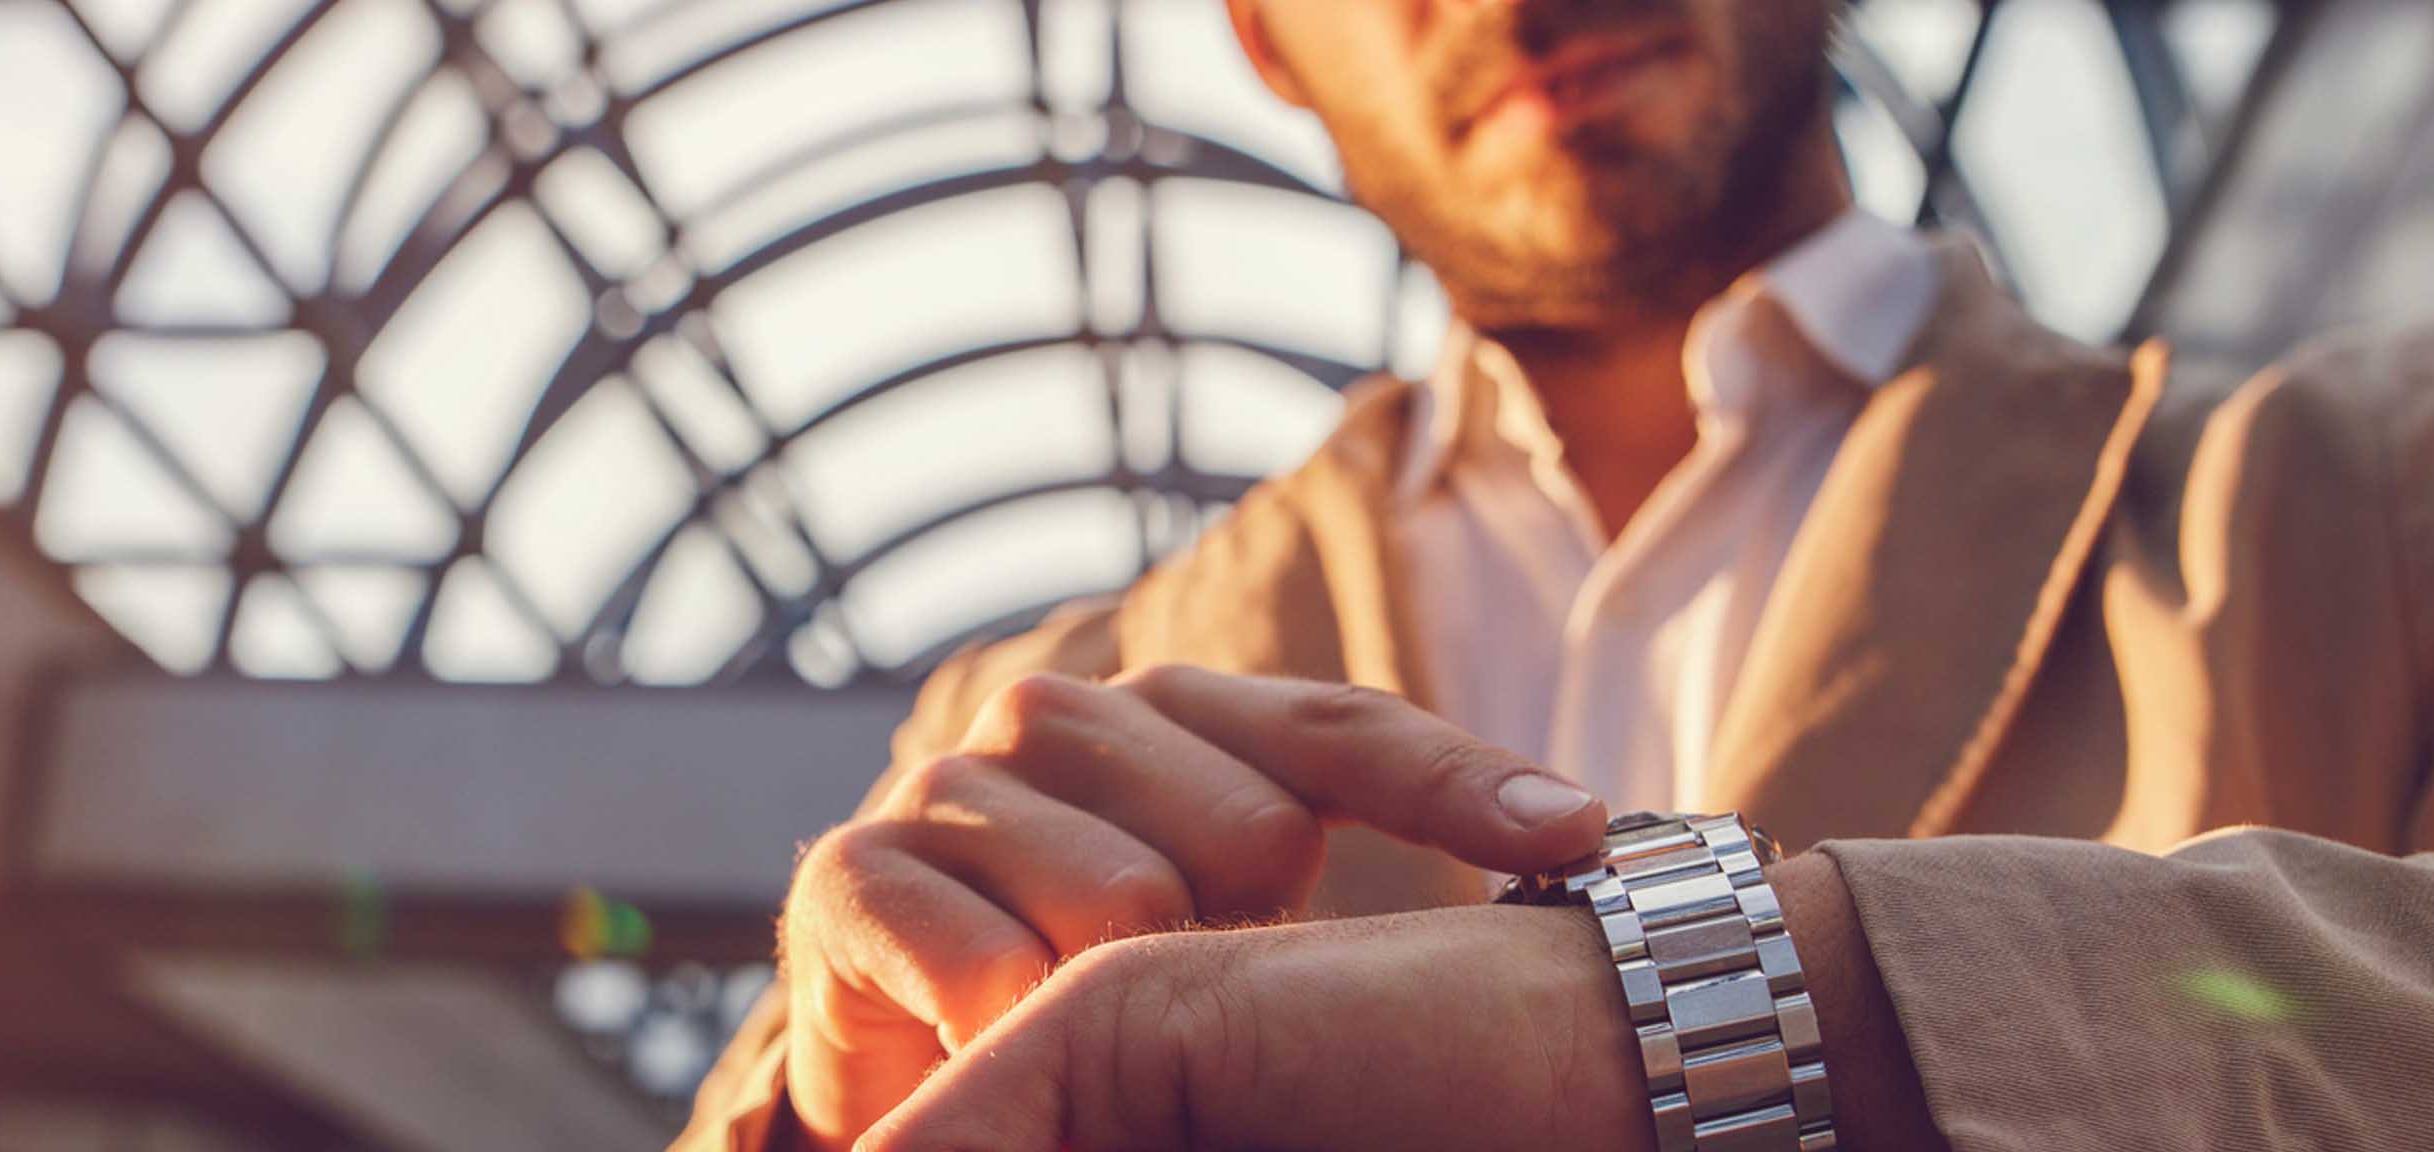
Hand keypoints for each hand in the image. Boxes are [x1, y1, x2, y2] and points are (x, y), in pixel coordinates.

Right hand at [782, 668, 1610, 1145]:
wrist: (899, 1070)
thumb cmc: (1096, 990)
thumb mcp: (1242, 921)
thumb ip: (1356, 867)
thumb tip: (1581, 837)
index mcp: (1177, 714)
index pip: (1342, 729)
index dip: (1461, 782)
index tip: (1579, 836)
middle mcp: (1063, 717)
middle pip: (1246, 828)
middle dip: (1255, 942)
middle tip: (1210, 1000)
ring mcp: (953, 785)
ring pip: (1127, 906)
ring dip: (1140, 1005)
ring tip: (1108, 1035)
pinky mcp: (852, 875)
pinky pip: (995, 972)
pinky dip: (1028, 1035)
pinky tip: (1020, 1051)